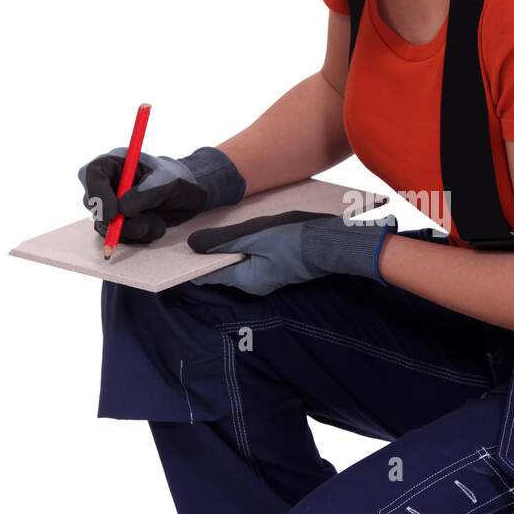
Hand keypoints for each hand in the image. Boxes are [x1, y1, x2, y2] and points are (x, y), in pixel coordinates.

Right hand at [78, 145, 244, 244]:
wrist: (187, 196)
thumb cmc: (177, 180)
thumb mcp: (169, 182)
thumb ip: (147, 193)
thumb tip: (122, 210)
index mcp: (115, 162)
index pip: (92, 174)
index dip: (97, 194)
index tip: (111, 215)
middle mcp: (107, 183)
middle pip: (93, 203)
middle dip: (116, 220)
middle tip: (142, 225)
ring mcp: (109, 204)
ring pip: (106, 224)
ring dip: (134, 229)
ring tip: (158, 221)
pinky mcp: (118, 222)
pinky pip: (120, 236)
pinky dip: (140, 235)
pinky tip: (156, 224)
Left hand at [187, 209, 397, 295]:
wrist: (332, 242)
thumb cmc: (295, 239)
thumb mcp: (255, 235)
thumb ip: (222, 241)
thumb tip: (192, 246)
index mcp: (246, 280)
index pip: (207, 276)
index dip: (192, 263)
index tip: (181, 248)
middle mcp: (254, 284)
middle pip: (221, 270)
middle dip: (209, 254)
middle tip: (197, 232)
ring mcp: (267, 277)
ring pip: (236, 264)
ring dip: (226, 249)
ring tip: (217, 229)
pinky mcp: (277, 268)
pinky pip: (251, 259)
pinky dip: (242, 248)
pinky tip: (242, 232)